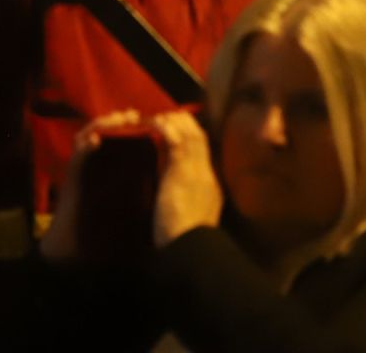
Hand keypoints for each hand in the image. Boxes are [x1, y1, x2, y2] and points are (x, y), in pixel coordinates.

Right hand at [41, 109, 141, 261]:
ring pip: (87, 135)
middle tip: (132, 114)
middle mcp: (92, 159)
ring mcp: (80, 165)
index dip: (129, 125)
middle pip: (101, 129)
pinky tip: (95, 140)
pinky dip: (85, 147)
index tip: (146, 118)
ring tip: (117, 119)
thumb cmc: (102, 216)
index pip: (116, 135)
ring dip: (101, 125)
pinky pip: (77, 157)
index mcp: (106, 161)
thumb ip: (139, 174)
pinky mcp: (71, 176)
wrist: (78, 238)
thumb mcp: (126, 191)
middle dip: (116, 119)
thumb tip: (162, 162)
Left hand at [151, 110, 223, 247]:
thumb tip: (168, 177)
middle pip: (201, 138)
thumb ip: (180, 192)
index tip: (178, 130)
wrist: (189, 248)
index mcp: (211, 185)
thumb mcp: (187, 213)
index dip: (191, 138)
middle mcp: (208, 173)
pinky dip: (165, 127)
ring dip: (174, 121)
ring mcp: (197, 170)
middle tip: (166, 117)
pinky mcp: (182, 170)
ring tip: (157, 117)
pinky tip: (153, 123)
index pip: (205, 153)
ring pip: (191, 134)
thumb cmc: (183, 239)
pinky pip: (175, 139)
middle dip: (185, 124)